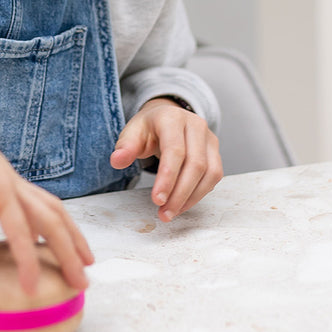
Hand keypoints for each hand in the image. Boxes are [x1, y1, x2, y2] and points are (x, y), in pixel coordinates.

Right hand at [0, 93, 93, 293]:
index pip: (34, 211)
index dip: (51, 230)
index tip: (60, 252)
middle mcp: (11, 186)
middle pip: (53, 215)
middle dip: (72, 242)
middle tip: (85, 270)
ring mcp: (8, 185)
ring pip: (49, 221)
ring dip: (68, 249)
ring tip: (80, 276)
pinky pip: (18, 228)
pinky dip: (27, 256)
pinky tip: (31, 281)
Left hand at [110, 98, 222, 222]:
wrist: (167, 118)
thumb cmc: (149, 128)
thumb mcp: (132, 132)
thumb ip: (125, 147)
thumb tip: (117, 161)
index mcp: (172, 118)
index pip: (175, 150)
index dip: (167, 178)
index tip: (156, 200)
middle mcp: (195, 125)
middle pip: (195, 164)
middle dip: (179, 194)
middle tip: (164, 213)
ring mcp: (209, 138)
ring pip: (209, 173)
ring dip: (191, 198)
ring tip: (171, 212)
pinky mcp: (215, 151)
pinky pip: (214, 177)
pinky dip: (199, 194)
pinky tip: (182, 204)